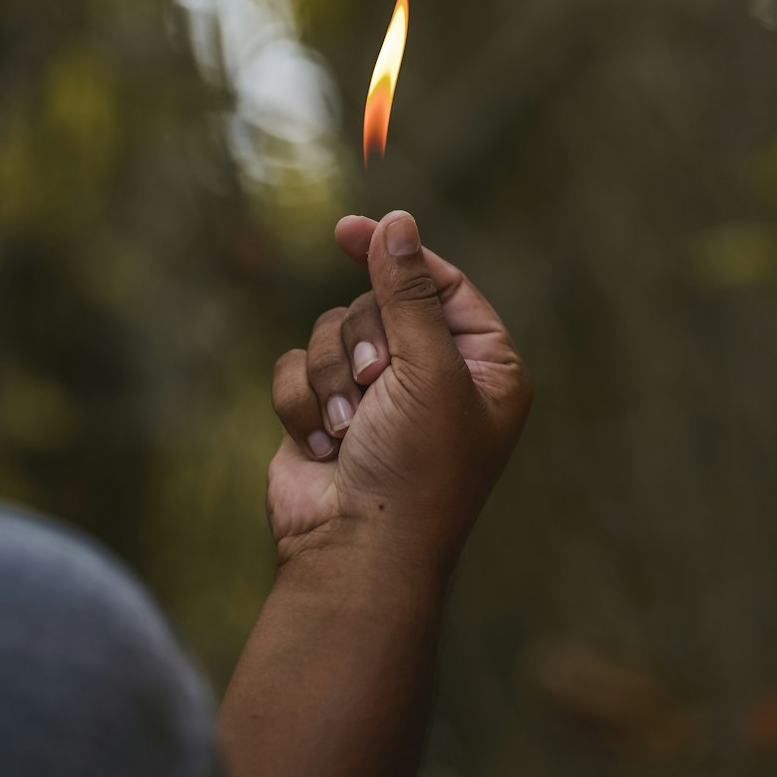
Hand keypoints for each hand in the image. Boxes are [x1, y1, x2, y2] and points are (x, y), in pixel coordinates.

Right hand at [268, 210, 532, 581]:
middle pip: (378, 303)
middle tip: (376, 386)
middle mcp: (431, 373)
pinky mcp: (324, 410)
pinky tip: (323, 448)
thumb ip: (409, 292)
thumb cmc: (414, 471)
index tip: (348, 229)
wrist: (354, 554)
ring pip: (330, 330)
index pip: (440, 283)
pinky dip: (302, 404)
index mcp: (481, 365)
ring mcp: (375, 393)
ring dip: (334, 381)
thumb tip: (398, 222)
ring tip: (350, 431)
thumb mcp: (428, 371)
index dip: (397, 253)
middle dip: (366, 344)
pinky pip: (295, 366)